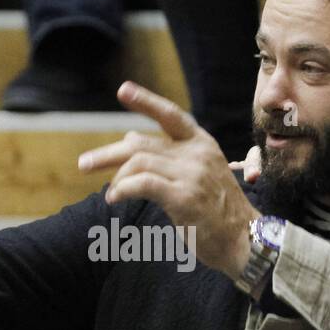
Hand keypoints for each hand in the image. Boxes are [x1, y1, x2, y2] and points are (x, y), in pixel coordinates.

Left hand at [78, 82, 259, 278]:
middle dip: (108, 154)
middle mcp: (196, 153)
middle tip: (84, 164)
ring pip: (138, 162)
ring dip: (115, 177)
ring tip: (110, 193)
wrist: (245, 239)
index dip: (145, 101)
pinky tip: (115, 198)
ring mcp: (191, 174)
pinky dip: (122, 189)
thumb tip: (130, 139)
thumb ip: (169, 158)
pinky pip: (142, 184)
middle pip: (141, 144)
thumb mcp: (198, 175)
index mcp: (202, 144)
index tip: (122, 90)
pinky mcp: (184, 196)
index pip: (170, 115)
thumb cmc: (218, 211)